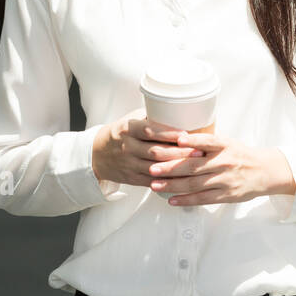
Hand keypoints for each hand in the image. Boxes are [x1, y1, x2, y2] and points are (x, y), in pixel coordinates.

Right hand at [92, 112, 206, 187]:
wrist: (97, 154)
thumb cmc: (121, 134)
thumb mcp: (130, 121)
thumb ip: (150, 119)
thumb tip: (180, 114)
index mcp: (127, 129)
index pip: (149, 131)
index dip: (168, 134)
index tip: (186, 134)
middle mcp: (127, 147)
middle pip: (156, 152)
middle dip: (179, 152)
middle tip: (198, 152)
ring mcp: (129, 164)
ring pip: (155, 168)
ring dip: (176, 168)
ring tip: (194, 166)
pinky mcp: (131, 178)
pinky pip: (152, 181)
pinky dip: (167, 180)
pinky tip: (182, 179)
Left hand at [145, 129, 290, 205]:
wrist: (265, 171)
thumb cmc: (240, 154)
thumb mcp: (227, 143)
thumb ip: (206, 143)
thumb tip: (177, 140)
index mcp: (225, 145)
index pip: (208, 141)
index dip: (193, 140)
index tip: (177, 139)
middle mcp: (225, 162)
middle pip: (194, 166)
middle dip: (171, 168)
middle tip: (152, 169)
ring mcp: (225, 180)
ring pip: (195, 184)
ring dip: (173, 185)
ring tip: (155, 185)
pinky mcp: (226, 195)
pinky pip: (202, 199)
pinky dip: (186, 200)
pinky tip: (172, 200)